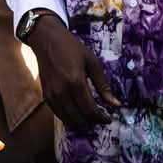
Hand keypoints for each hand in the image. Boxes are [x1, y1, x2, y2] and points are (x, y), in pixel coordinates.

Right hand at [27, 13, 119, 128]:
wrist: (46, 40)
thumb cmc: (72, 48)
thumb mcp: (92, 62)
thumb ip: (103, 85)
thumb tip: (116, 104)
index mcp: (76, 82)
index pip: (90, 110)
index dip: (101, 118)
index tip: (109, 119)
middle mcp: (62, 92)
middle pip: (79, 118)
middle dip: (92, 122)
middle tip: (101, 117)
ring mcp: (52, 96)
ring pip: (68, 120)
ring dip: (81, 122)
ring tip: (91, 116)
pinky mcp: (46, 96)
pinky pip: (59, 115)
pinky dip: (70, 118)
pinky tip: (78, 112)